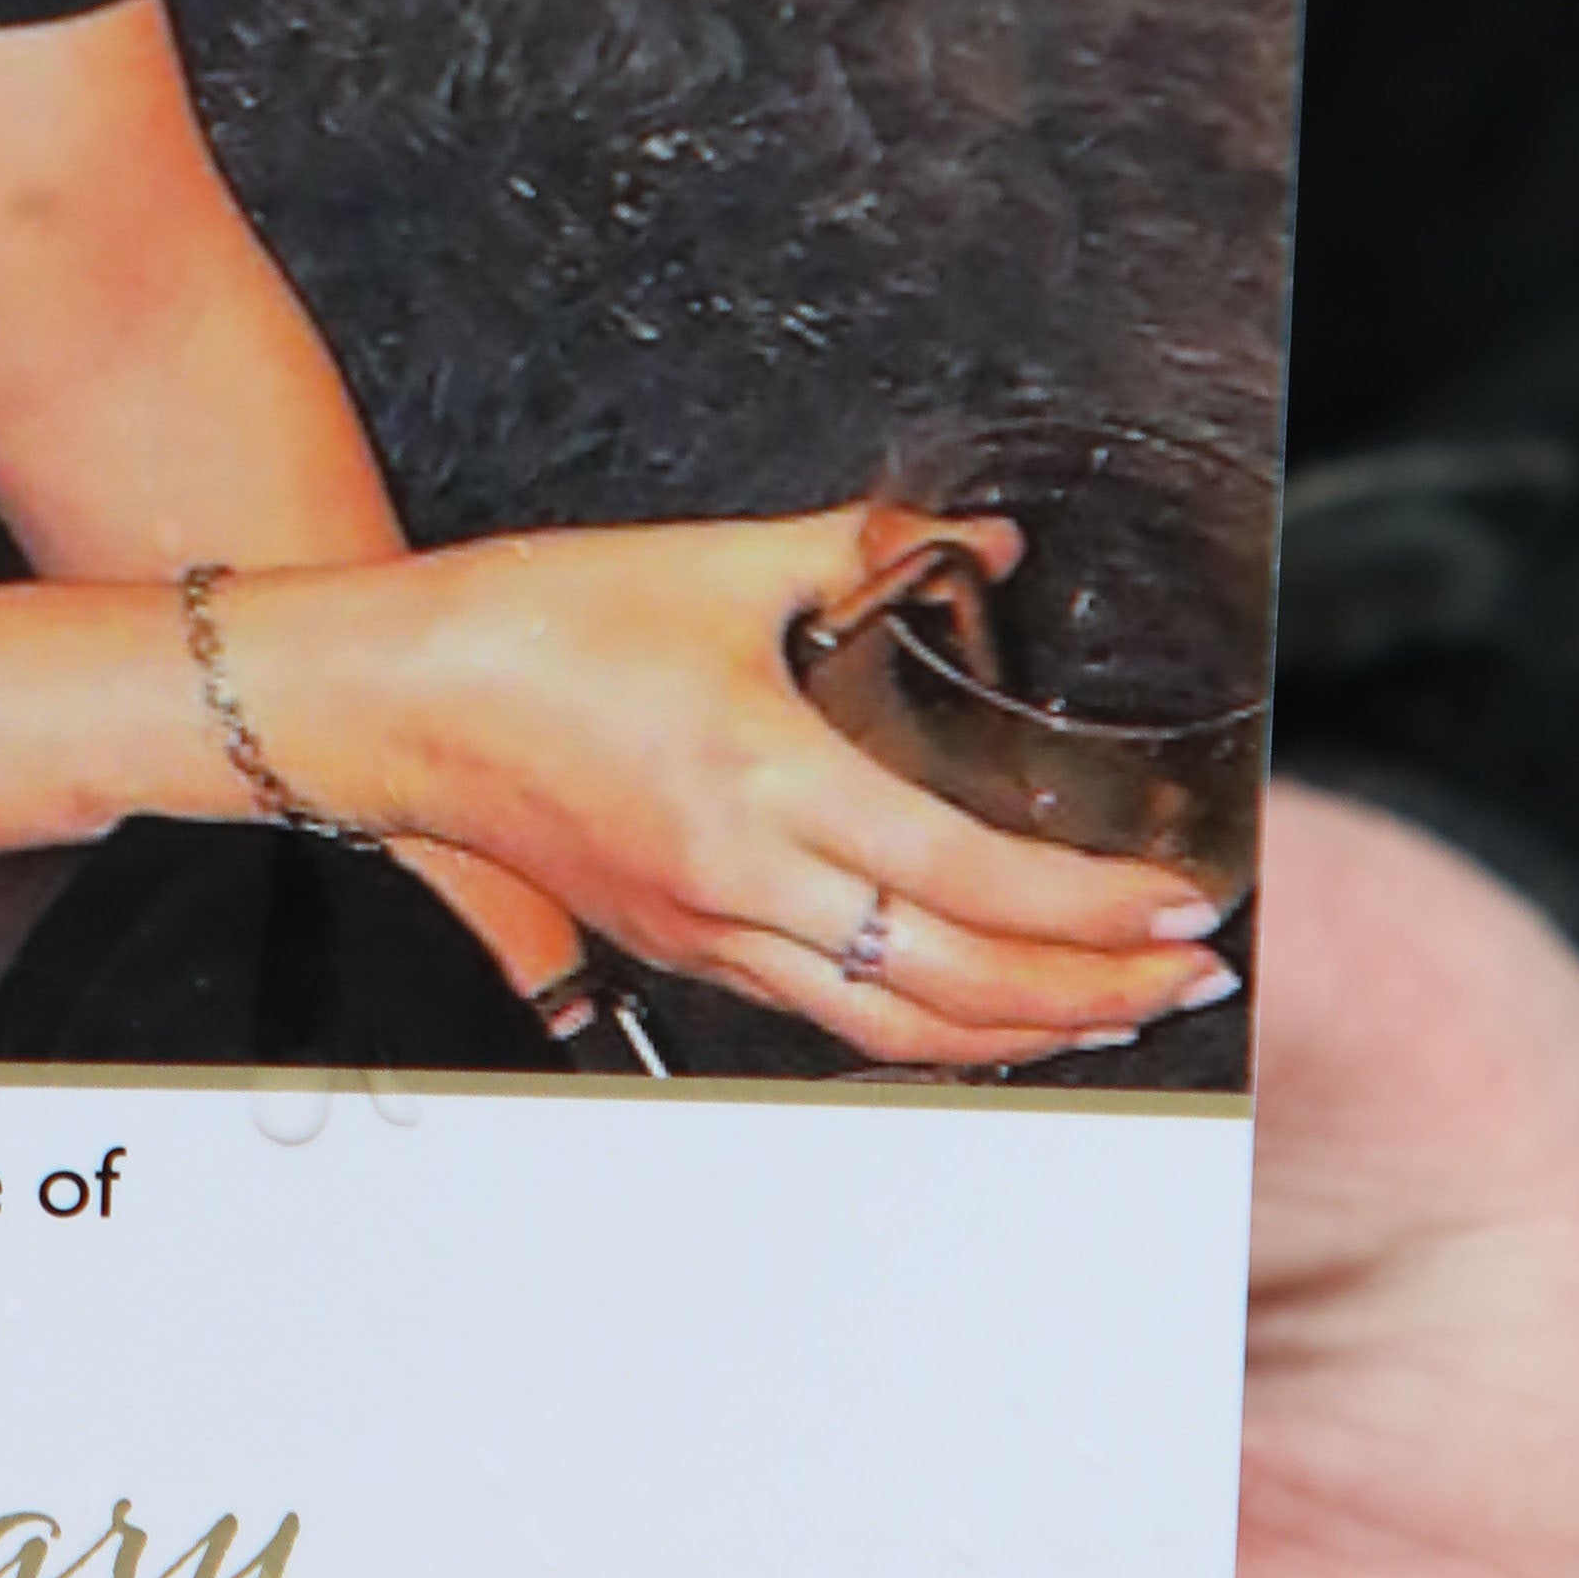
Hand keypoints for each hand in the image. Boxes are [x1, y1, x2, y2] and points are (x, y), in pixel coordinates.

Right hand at [284, 505, 1228, 1067]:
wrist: (387, 700)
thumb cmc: (527, 626)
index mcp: (762, 785)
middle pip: (958, 989)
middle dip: (1096, 992)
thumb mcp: (713, 563)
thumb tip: (979, 543)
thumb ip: (861, 548)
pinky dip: (928, 1028)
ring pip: (898, 1033)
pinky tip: (979, 1004)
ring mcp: (705, 933)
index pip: (974, 881)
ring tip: (1116, 1011)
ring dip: (1025, 1034)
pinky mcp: (675, 946)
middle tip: (1191, 971)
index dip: (1096, 908)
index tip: (1189, 899)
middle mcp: (741, 886)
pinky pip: (828, 1019)